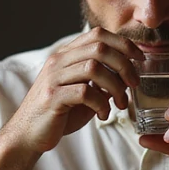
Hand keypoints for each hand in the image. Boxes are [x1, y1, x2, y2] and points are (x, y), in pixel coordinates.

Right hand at [6, 28, 145, 154]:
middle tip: (134, 84)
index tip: (140, 58)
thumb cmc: (60, 113)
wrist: (28, 135)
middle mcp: (58, 61)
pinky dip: (101, 104)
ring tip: (120, 103)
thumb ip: (102, 80)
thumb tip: (129, 74)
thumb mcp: (84, 91)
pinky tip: (103, 114)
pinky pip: (84, 92)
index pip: (98, 34)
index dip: (123, 43)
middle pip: (100, 48)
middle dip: (124, 65)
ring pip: (93, 67)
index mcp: (66, 54)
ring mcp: (53, 77)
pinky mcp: (52, 97)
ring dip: (115, 86)